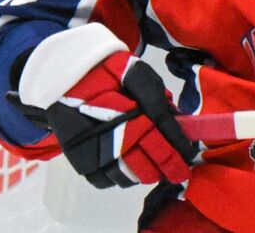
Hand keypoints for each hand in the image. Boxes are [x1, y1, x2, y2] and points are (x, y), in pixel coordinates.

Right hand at [18, 23, 195, 188]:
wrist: (66, 75)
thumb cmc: (108, 72)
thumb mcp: (136, 73)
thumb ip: (157, 96)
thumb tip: (177, 118)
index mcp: (129, 105)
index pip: (161, 129)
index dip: (178, 145)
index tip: (189, 156)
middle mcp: (110, 129)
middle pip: (146, 158)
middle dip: (167, 167)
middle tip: (178, 172)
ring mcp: (93, 147)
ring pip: (126, 175)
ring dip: (145, 176)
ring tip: (156, 172)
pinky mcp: (78, 158)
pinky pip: (102, 181)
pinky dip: (119, 180)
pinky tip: (129, 172)